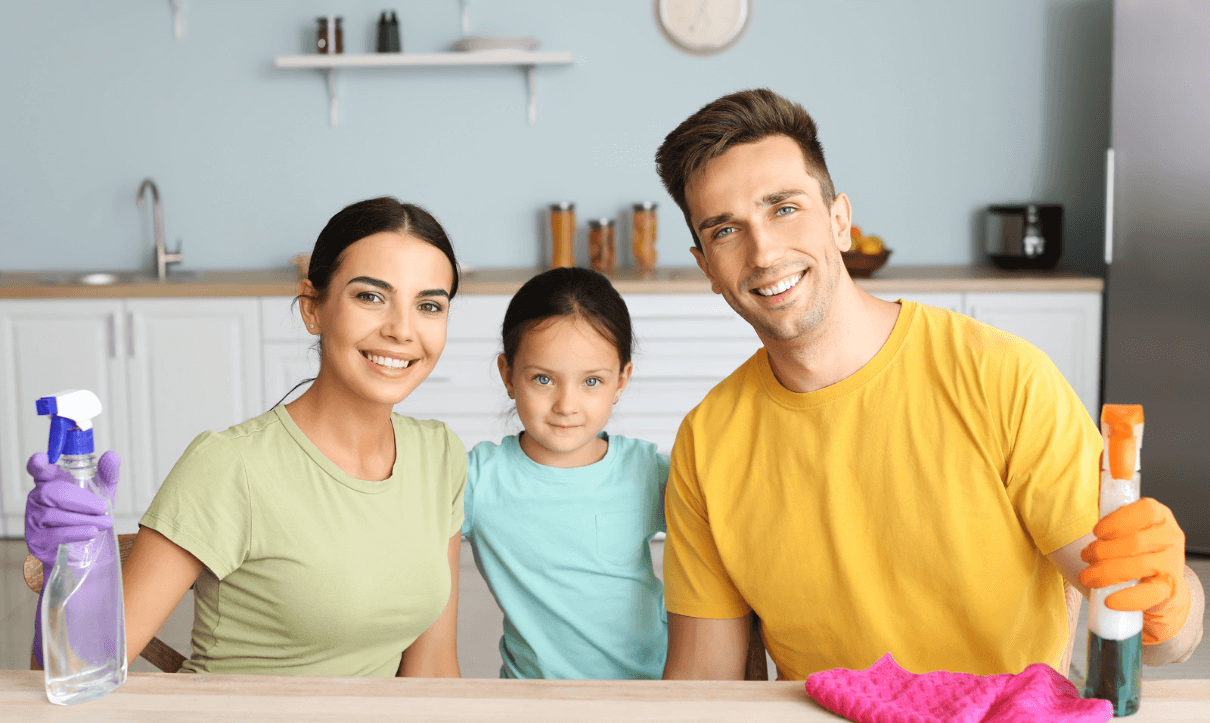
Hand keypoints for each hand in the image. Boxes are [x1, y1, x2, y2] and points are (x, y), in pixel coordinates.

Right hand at [24, 452, 119, 568]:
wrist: (81, 550)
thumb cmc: (87, 515)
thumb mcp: (100, 493)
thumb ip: (106, 474)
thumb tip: (111, 456)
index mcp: (49, 482)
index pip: (38, 470)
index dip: (38, 465)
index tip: (42, 460)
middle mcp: (37, 498)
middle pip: (51, 492)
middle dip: (80, 500)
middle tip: (103, 507)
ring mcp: (33, 519)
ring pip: (54, 515)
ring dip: (83, 519)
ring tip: (106, 522)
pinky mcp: (36, 539)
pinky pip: (54, 534)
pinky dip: (75, 532)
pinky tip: (91, 532)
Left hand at [1079, 497, 1190, 643]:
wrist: (1163, 584)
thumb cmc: (1136, 551)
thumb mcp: (1129, 529)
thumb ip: (1113, 519)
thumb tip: (1084, 504)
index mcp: (1160, 517)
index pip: (1145, 512)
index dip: (1117, 522)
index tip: (1096, 532)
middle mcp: (1170, 539)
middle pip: (1134, 543)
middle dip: (1101, 550)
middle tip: (1085, 556)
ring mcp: (1171, 565)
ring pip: (1136, 567)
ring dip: (1104, 572)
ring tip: (1087, 576)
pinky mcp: (1168, 590)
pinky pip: (1147, 595)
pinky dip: (1126, 599)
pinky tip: (1109, 600)